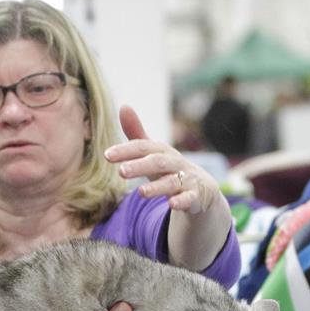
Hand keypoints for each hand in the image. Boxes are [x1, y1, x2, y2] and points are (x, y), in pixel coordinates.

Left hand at [104, 105, 219, 214]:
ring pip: (172, 182)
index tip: (107, 155)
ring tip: (141, 192)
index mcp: (162, 151)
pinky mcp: (196, 196)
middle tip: (121, 172)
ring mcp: (187, 179)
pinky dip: (182, 201)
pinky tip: (172, 204)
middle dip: (140, 166)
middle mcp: (175, 163)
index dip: (126, 151)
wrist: (202, 190)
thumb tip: (123, 106)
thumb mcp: (153, 154)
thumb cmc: (170, 169)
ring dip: (157, 187)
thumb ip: (137, 135)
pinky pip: (189, 199)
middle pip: (158, 162)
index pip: (143, 147)